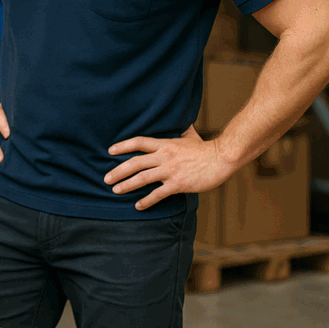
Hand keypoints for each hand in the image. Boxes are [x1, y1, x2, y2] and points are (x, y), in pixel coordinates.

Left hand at [105, 125, 234, 210]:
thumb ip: (179, 131)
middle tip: (106, 178)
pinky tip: (138, 205)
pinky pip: (158, 193)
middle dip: (118, 171)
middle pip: (135, 162)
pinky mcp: (178, 184)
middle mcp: (164, 156)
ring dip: (127, 185)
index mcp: (165, 144)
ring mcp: (171, 170)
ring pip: (142, 178)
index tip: (110, 151)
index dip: (123, 146)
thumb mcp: (189, 136)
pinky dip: (146, 200)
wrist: (222, 158)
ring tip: (115, 190)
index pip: (139, 142)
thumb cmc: (206, 149)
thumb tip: (179, 122)